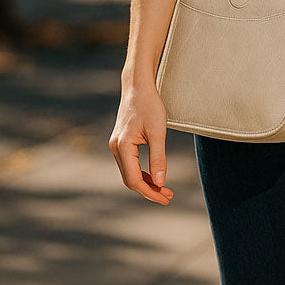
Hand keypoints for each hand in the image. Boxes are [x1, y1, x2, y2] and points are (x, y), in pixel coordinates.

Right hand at [109, 82, 174, 204]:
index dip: (150, 192)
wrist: (138, 87)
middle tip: (168, 196)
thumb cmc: (149, 105)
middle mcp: (115, 148)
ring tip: (164, 189)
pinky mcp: (121, 142)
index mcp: (123, 146)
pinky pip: (130, 164)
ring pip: (129, 173)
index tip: (166, 197)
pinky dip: (142, 172)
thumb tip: (160, 182)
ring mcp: (116, 145)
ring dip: (146, 182)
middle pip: (130, 179)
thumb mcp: (158, 132)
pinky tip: (155, 175)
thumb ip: (158, 158)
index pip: (134, 179)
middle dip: (149, 190)